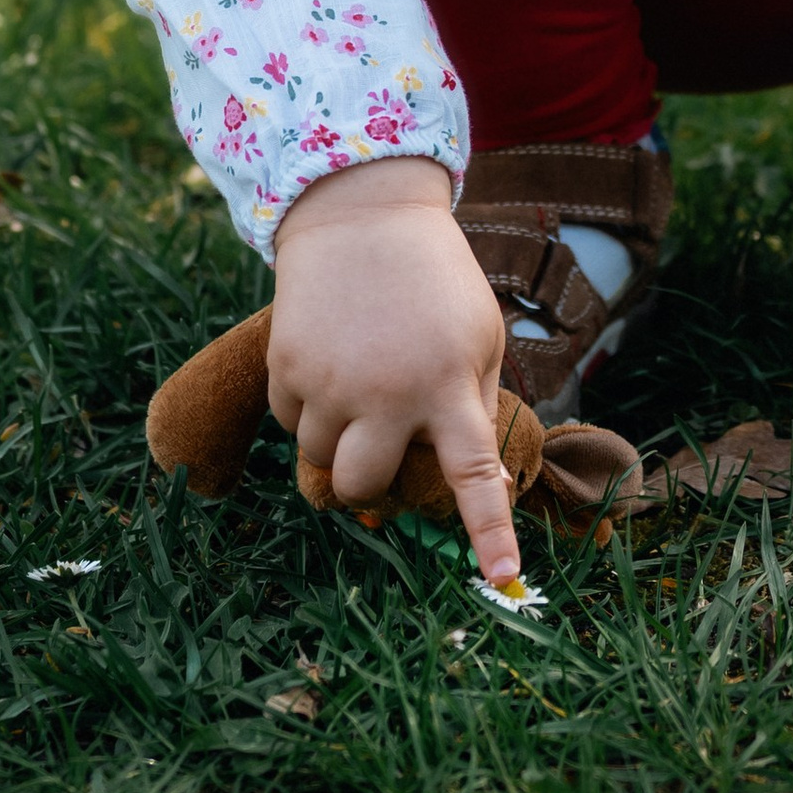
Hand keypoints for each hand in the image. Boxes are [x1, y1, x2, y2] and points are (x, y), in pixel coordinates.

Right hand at [266, 156, 522, 587]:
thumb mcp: (479, 334)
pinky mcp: (287, 365)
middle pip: (363, 487)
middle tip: (377, 446)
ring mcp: (331, 381)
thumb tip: (486, 484)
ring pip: (318, 460)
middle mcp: (389, 392)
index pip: (476, 474)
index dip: (491, 531)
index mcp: (450, 384)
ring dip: (334, 439)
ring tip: (355, 382)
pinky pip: (288, 421)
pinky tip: (326, 358)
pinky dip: (304, 406)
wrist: (364, 214)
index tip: (505, 579)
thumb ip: (475, 404)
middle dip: (367, 484)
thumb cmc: (435, 283)